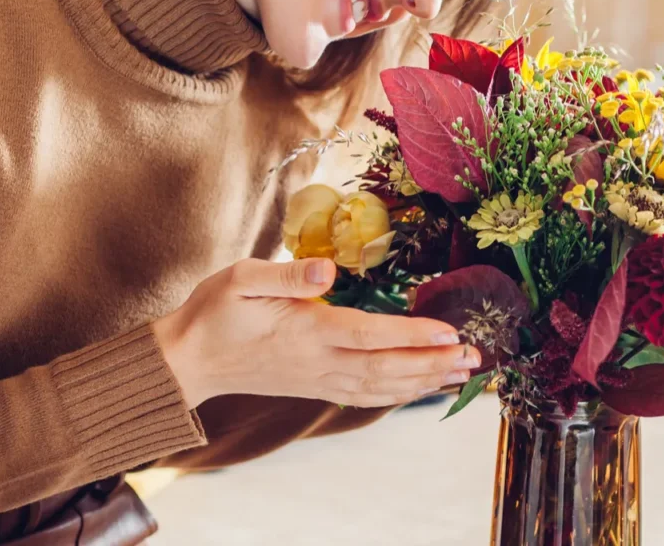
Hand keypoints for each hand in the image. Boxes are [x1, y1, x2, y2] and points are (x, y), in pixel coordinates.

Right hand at [152, 257, 479, 408]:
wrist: (188, 360)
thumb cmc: (214, 313)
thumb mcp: (241, 279)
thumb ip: (287, 274)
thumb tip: (328, 269)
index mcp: (307, 333)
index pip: (371, 335)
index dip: (413, 334)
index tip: (449, 331)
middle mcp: (319, 362)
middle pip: (388, 367)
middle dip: (434, 362)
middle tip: (475, 356)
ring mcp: (319, 379)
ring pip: (382, 386)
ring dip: (425, 380)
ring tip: (463, 374)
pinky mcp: (316, 385)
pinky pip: (366, 395)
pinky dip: (399, 393)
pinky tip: (421, 387)